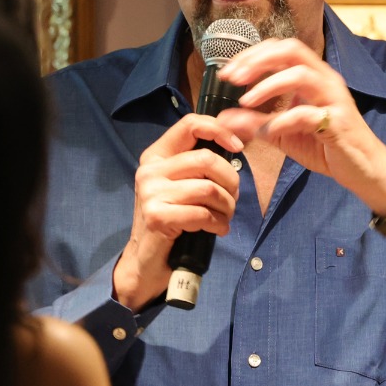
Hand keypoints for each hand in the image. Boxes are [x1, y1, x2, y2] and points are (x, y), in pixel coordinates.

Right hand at [115, 113, 244, 307]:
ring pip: (208, 188)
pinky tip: (217, 229)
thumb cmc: (172, 219)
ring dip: (227, 206)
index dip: (219, 131)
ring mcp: (150, 192)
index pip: (190, 124)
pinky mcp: (157, 216)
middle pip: (206, 159)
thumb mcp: (181, 185)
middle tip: (233, 198)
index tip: (239, 147)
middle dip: (230, 181)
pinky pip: (202, 213)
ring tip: (225, 217)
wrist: (147, 260)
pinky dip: (218, 223)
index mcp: (156, 155)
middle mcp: (150, 169)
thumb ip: (199, 166)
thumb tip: (236, 144)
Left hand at [217, 38, 385, 219]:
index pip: (281, 49)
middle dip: (258, 60)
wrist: (363, 171)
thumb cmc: (326, 147)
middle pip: (292, 51)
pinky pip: (309, 114)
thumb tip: (223, 117)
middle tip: (233, 77)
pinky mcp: (338, 123)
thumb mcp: (283, 134)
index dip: (252, 55)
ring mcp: (334, 99)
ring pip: (302, 74)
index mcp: (313, 77)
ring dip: (269, 84)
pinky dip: (284, 120)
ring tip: (247, 101)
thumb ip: (255, 123)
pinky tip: (267, 130)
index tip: (228, 71)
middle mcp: (325, 80)